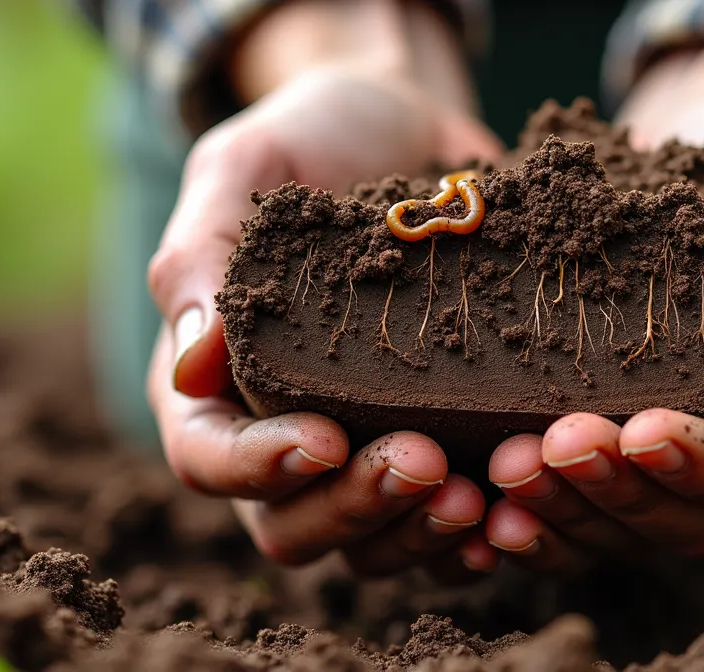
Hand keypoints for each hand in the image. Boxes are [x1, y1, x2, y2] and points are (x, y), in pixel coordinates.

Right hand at [146, 3, 503, 578]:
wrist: (409, 125)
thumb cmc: (312, 139)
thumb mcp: (242, 166)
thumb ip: (201, 254)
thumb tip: (189, 367)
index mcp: (213, 380)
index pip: (208, 458)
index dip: (259, 467)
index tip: (324, 440)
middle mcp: (280, 430)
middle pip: (290, 523)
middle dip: (355, 506)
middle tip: (425, 461)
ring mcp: (363, 446)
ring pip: (367, 542)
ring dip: (418, 533)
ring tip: (477, 496)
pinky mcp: (438, 440)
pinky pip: (442, 526)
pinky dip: (476, 534)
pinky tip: (514, 513)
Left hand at [480, 46, 703, 571]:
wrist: (687, 143)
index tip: (645, 431)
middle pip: (695, 520)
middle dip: (619, 494)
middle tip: (544, 449)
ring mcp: (679, 455)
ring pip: (631, 530)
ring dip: (566, 513)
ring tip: (504, 473)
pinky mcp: (615, 447)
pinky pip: (581, 513)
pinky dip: (536, 521)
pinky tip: (484, 512)